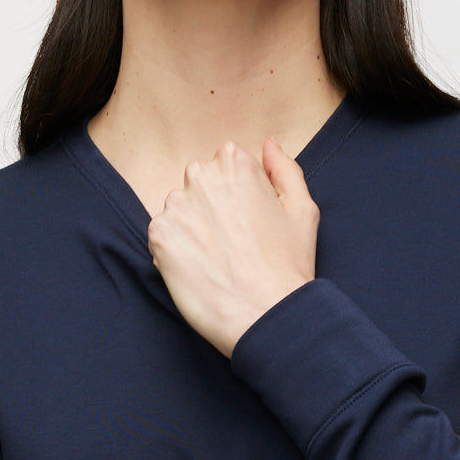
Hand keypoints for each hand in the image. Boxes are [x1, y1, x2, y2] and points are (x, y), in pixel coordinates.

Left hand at [147, 137, 319, 357]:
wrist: (264, 315)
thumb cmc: (288, 265)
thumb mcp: (302, 209)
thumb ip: (284, 168)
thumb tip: (268, 144)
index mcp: (235, 162)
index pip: (225, 164)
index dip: (238, 194)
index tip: (249, 221)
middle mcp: (200, 175)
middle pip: (199, 183)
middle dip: (211, 206)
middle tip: (234, 242)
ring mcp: (175, 205)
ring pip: (180, 210)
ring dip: (192, 228)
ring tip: (218, 259)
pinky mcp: (157, 235)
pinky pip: (163, 236)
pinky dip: (176, 251)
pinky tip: (201, 269)